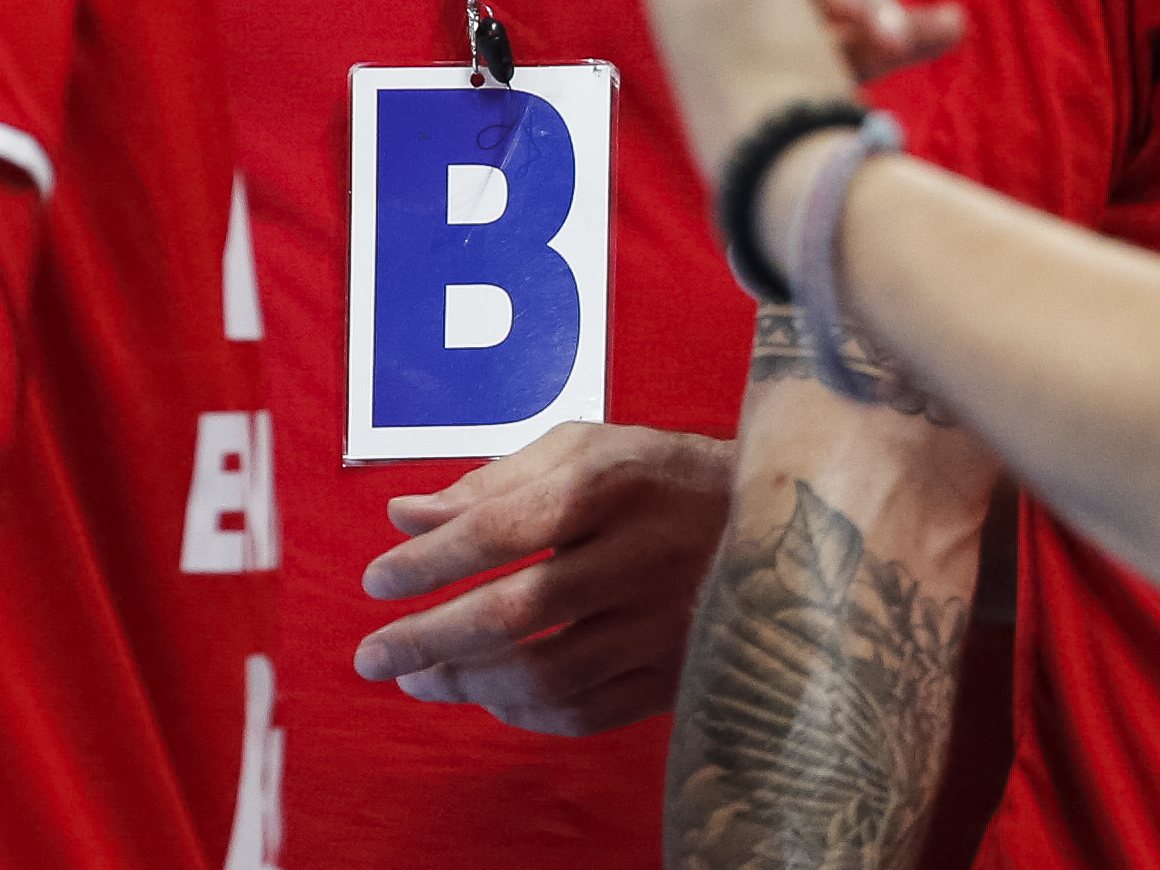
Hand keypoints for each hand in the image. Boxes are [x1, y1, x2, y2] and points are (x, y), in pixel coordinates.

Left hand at [352, 421, 735, 735]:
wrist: (786, 517)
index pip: (502, 527)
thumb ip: (492, 481)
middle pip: (517, 611)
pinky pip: (587, 713)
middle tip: (373, 655)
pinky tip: (489, 696)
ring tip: (419, 678)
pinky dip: (526, 713)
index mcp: (613, 484)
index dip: (430, 561)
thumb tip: (403, 516)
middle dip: (430, 638)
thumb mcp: (585, 447)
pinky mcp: (678, 674)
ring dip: (467, 683)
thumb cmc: (661, 476)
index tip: (376, 580)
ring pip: (548, 674)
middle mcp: (640, 555)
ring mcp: (664, 624)